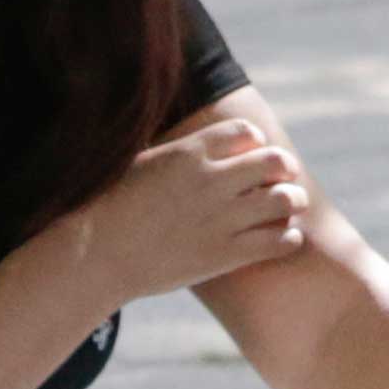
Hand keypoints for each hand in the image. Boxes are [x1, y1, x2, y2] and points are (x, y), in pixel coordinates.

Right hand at [83, 115, 312, 304]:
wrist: (95, 256)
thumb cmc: (108, 207)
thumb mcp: (140, 163)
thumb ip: (177, 152)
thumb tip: (196, 142)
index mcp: (189, 151)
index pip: (245, 132)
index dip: (255, 140)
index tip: (256, 149)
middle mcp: (211, 180)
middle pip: (274, 161)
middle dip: (284, 167)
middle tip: (285, 175)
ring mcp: (220, 218)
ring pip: (283, 200)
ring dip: (293, 200)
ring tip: (291, 204)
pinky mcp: (223, 255)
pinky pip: (277, 242)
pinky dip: (288, 237)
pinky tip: (286, 237)